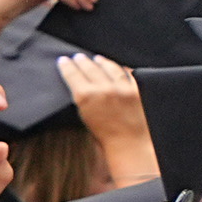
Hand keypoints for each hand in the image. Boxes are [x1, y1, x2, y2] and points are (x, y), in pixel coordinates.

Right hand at [60, 53, 156, 184]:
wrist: (130, 144)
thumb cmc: (105, 137)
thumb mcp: (84, 116)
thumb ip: (82, 98)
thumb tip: (80, 86)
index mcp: (85, 96)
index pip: (72, 74)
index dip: (67, 65)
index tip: (64, 60)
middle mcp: (103, 88)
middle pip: (90, 68)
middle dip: (82, 61)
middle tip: (78, 57)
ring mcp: (122, 87)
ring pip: (110, 67)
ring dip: (101, 61)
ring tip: (97, 58)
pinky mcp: (137, 89)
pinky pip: (129, 74)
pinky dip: (123, 69)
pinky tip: (119, 66)